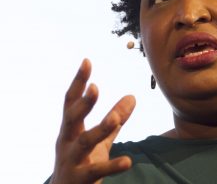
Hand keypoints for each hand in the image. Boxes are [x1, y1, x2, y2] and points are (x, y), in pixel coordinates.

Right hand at [49, 59, 135, 183]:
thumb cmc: (81, 162)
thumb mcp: (99, 139)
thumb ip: (114, 119)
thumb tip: (132, 96)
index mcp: (70, 129)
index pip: (71, 101)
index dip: (78, 82)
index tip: (86, 61)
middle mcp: (66, 142)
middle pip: (72, 119)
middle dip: (83, 104)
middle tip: (95, 88)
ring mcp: (71, 161)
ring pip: (84, 142)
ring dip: (99, 129)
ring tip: (114, 119)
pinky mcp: (80, 179)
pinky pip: (97, 170)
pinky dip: (112, 165)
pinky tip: (128, 161)